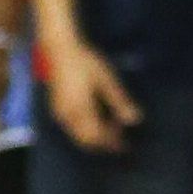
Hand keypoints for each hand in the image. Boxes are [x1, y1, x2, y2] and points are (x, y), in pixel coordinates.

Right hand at [47, 35, 141, 154]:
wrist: (59, 49)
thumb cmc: (85, 61)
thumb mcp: (106, 79)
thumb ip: (119, 100)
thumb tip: (135, 120)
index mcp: (80, 110)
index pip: (98, 136)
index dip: (112, 142)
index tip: (126, 144)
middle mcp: (68, 116)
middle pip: (87, 142)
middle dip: (104, 144)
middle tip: (120, 140)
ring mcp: (60, 114)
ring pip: (78, 137)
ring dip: (95, 139)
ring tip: (111, 131)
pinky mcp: (57, 110)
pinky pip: (72, 130)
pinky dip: (86, 132)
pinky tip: (97, 121)